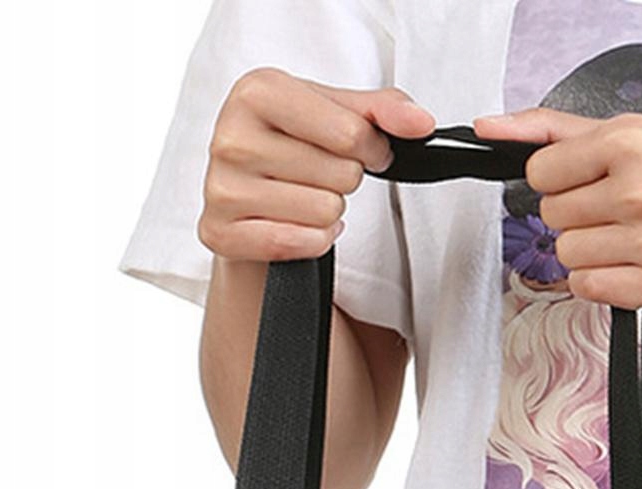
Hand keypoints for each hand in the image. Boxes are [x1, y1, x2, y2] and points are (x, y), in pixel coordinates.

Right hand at [201, 71, 434, 261]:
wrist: (245, 195)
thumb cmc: (292, 147)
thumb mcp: (335, 113)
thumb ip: (382, 111)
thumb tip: (420, 123)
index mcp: (257, 91)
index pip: (351, 134)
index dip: (371, 149)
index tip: (361, 150)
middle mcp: (231, 136)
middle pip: (341, 176)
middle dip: (344, 180)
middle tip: (320, 175)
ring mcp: (222, 188)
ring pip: (325, 213)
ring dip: (328, 212)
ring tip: (304, 198)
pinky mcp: (221, 233)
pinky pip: (303, 243)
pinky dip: (314, 240)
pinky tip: (297, 224)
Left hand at [473, 108, 641, 306]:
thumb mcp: (632, 130)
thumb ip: (554, 130)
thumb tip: (489, 129)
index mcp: (631, 143)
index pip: (542, 172)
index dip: (562, 177)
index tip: (593, 178)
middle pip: (553, 215)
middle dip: (578, 211)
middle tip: (620, 206)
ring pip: (567, 255)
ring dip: (589, 248)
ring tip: (629, 234)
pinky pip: (588, 287)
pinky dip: (601, 278)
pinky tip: (631, 260)